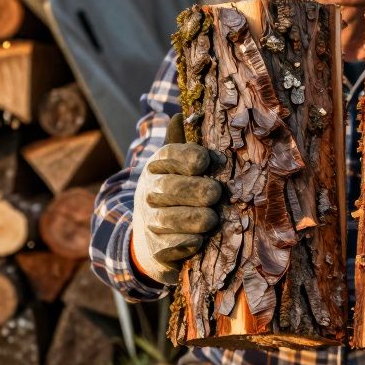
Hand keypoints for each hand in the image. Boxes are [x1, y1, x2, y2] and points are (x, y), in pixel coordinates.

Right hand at [130, 114, 221, 284]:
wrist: (151, 242)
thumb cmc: (174, 196)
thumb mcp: (174, 168)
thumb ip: (180, 144)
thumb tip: (180, 115)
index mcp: (157, 167)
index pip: (170, 154)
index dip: (191, 157)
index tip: (209, 162)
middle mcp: (148, 192)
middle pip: (171, 187)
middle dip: (198, 190)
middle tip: (215, 194)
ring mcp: (150, 222)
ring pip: (172, 218)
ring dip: (197, 219)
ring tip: (211, 219)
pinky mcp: (156, 250)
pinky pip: (173, 246)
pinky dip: (188, 243)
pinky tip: (199, 240)